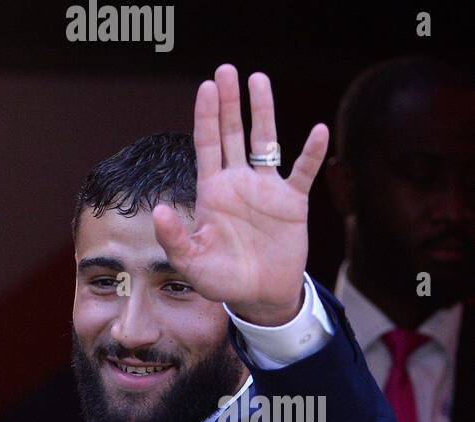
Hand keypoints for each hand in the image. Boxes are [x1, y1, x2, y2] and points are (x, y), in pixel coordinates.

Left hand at [152, 64, 328, 325]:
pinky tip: (318, 130)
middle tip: (227, 69)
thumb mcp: (192, 263)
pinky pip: (303, 171)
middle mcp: (238, 184)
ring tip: (259, 79)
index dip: (205, 116)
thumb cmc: (221, 280)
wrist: (258, 296)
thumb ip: (174, 238)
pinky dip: (312, 153)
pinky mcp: (292, 202)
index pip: (206, 146)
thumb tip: (159, 210)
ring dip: (263, 111)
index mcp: (212, 193)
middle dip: (229, 103)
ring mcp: (265, 189)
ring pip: (265, 141)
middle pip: (232, 133)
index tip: (206, 87)